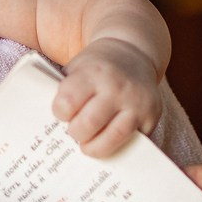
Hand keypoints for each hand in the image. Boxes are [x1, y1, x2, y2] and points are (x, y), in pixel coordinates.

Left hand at [55, 38, 163, 157]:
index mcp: (92, 72)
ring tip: (88, 146)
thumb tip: (49, 128)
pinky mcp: (152, 115)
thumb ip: (66, 92)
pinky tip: (109, 143)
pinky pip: (134, 142)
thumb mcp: (77, 67)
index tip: (61, 114)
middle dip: (76, 134)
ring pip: (112, 138)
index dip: (60, 113)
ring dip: (95, 147)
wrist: (133, 53)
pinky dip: (118, 148)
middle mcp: (116, 86)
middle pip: (87, 124)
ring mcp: (137, 101)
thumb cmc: (97, 67)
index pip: (67, 102)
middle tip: (74, 133)